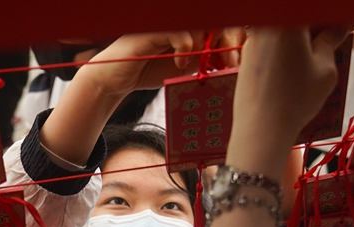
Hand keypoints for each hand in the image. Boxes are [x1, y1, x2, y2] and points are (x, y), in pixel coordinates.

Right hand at [80, 29, 241, 97]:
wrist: (117, 80)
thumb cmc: (149, 71)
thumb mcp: (187, 67)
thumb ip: (207, 58)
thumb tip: (234, 58)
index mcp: (190, 26)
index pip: (221, 22)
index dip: (233, 37)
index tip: (236, 61)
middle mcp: (179, 20)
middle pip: (215, 19)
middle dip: (227, 41)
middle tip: (230, 63)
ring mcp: (166, 22)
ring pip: (200, 24)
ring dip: (206, 47)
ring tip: (205, 66)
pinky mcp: (154, 29)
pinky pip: (180, 31)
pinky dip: (184, 48)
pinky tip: (179, 63)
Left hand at [228, 25, 352, 175]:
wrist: (260, 130)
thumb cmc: (295, 100)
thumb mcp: (325, 70)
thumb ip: (332, 40)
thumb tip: (342, 24)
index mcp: (288, 21)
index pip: (315, 12)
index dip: (332, 19)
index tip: (342, 25)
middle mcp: (266, 25)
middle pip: (296, 18)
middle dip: (315, 27)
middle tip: (331, 39)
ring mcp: (252, 41)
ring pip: (282, 30)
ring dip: (300, 38)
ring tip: (315, 57)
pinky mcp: (245, 57)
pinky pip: (270, 44)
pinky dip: (284, 49)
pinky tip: (294, 68)